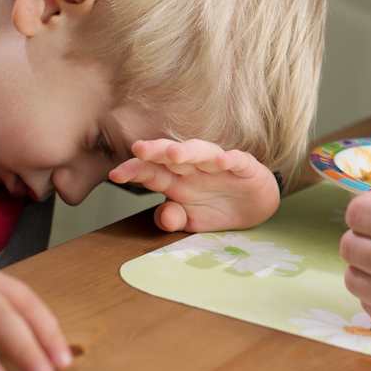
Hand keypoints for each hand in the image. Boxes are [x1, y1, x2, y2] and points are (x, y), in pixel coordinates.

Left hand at [108, 139, 279, 231]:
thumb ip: (173, 218)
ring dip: (188, 151)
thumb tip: (163, 216)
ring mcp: (218, 165)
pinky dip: (230, 159)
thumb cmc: (217, 208)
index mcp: (175, 180)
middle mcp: (193, 168)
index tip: (115, 175)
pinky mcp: (244, 166)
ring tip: (174, 154)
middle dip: (155, 151)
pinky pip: (237, 160)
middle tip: (139, 149)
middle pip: (171, 155)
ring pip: (201, 152)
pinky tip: (223, 161)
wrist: (255, 207)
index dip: (134, 170)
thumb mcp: (191, 221)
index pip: (151, 171)